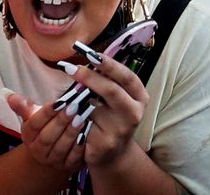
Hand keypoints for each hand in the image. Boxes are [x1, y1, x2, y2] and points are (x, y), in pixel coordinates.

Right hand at [7, 89, 85, 173]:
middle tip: (74, 107)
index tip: (60, 101)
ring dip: (72, 133)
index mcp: (29, 136)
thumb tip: (9, 95)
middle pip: (48, 137)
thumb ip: (24, 106)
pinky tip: (87, 134)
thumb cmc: (43, 130)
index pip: (35, 124)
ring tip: (82, 118)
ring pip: (61, 148)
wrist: (49, 158)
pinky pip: (73, 158)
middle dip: (61, 121)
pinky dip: (80, 147)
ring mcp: (53, 160)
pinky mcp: (68, 166)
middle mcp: (39, 150)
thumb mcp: (33, 118)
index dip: (47, 112)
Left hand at [60, 55, 149, 170]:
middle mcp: (134, 113)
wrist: (114, 155)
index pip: (127, 77)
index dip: (110, 65)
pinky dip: (74, 116)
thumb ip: (110, 83)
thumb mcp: (118, 101)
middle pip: (112, 90)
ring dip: (78, 98)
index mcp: (140, 97)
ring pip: (94, 107)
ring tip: (70, 93)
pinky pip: (84, 123)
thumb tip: (91, 60)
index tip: (93, 55)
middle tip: (72, 68)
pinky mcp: (104, 142)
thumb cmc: (113, 120)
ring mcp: (120, 129)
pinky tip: (70, 113)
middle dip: (90, 77)